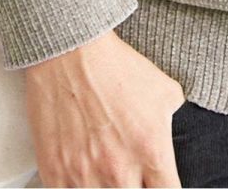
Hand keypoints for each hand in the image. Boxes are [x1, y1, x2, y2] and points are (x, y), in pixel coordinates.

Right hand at [23, 28, 187, 186]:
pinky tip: (78, 164)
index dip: (163, 188)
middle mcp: (120, 171)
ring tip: (100, 161)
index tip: (156, 181)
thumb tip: (169, 133)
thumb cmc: (116, 66)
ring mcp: (85, 176)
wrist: (70, 51)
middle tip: (125, 166)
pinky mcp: (55, 175)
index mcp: (152, 152)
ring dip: (103, 184)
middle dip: (132, 184)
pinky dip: (73, 182)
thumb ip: (172, 121)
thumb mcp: (164, 89)